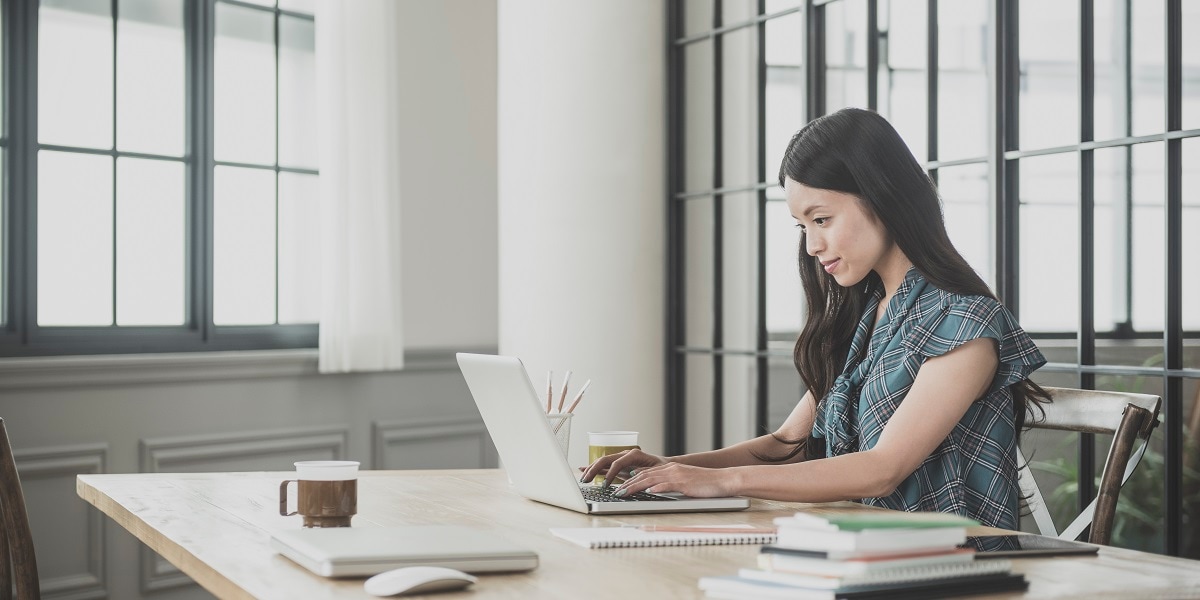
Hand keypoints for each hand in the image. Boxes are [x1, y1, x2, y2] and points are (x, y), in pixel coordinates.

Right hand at [579, 448, 664, 487]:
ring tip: (583, 478)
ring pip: (602, 462)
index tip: (605, 485)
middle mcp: (625, 454)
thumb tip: (632, 477)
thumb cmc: (661, 468)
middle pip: (605, 460)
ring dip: (591, 469)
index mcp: (633, 454)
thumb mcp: (655, 471)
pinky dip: (594, 468)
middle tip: (586, 480)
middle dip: (594, 469)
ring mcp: (620, 458)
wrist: (663, 465)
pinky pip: (604, 465)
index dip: (610, 474)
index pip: (617, 463)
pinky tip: (583, 469)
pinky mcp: (618, 464)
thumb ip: (643, 473)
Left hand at [612, 462, 733, 498]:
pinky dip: (656, 488)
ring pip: (651, 479)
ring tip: (623, 493)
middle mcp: (671, 469)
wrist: (723, 480)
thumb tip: (653, 489)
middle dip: (627, 484)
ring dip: (635, 487)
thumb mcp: (684, 482)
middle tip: (615, 492)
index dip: (630, 480)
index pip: (645, 474)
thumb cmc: (706, 484)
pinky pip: (667, 484)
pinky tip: (647, 492)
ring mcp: (677, 475)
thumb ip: (669, 484)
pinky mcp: (685, 483)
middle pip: (644, 476)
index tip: (619, 487)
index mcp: (670, 469)